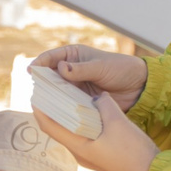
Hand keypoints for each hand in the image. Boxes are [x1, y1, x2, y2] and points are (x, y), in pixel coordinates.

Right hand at [33, 44, 148, 111]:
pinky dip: (62, 109)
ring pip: (56, 93)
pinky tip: (57, 114)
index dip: (39, 64)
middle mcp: (70, 71)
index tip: (31, 71)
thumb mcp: (101, 67)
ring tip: (43, 105)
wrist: (139, 87)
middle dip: (42, 84)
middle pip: (49, 77)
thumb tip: (61, 68)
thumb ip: (81, 69)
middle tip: (36, 92)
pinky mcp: (80, 101)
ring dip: (51, 98)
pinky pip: (67, 105)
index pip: (50, 58)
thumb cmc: (121, 69)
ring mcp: (75, 87)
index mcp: (73, 56)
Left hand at [35, 92, 158, 170]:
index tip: (36, 93)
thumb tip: (97, 96)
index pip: (49, 126)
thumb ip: (103, 104)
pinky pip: (83, 136)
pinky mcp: (99, 155)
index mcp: (78, 147)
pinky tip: (88, 110)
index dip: (40, 109)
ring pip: (71, 132)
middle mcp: (79, 153)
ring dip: (67, 116)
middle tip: (52, 91)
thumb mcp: (118, 121)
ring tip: (67, 96)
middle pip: (58, 129)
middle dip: (52, 110)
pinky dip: (81, 122)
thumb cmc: (133, 151)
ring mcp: (88, 156)